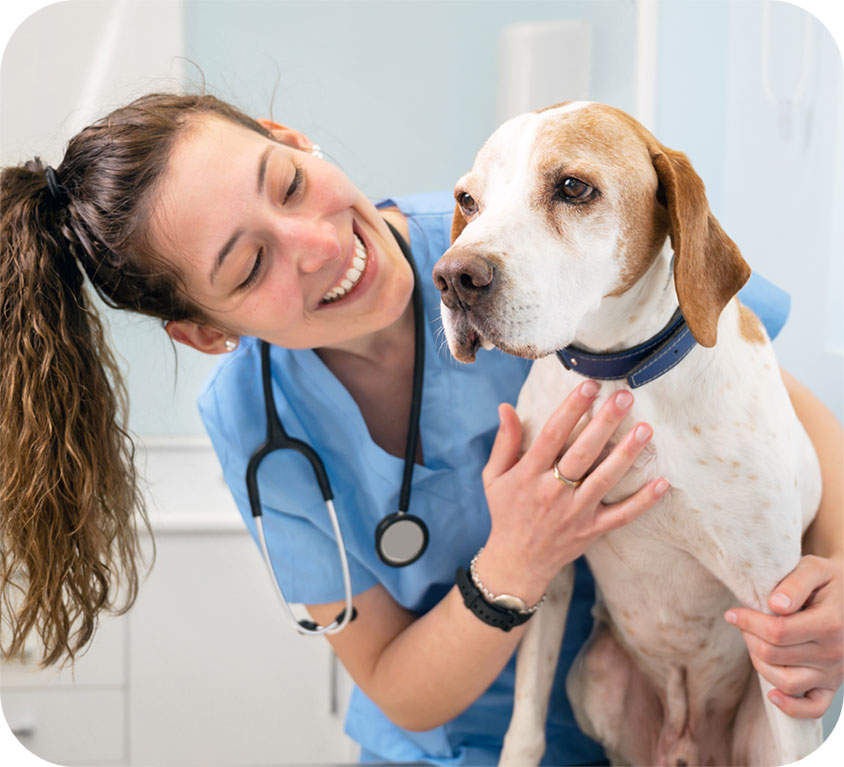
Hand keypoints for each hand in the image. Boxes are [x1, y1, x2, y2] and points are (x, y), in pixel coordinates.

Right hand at [478, 381, 669, 602]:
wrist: (516, 562)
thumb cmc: (505, 512)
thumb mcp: (494, 476)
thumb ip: (504, 442)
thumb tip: (506, 407)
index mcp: (528, 475)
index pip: (552, 435)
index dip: (571, 408)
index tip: (589, 386)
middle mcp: (552, 492)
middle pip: (582, 452)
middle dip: (604, 422)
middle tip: (624, 397)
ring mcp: (575, 513)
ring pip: (604, 479)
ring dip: (626, 454)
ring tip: (645, 428)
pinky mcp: (592, 530)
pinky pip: (622, 515)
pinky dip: (643, 501)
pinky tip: (662, 482)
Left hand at [725, 554, 843, 717]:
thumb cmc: (826, 579)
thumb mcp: (814, 568)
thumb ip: (795, 583)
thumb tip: (776, 605)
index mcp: (830, 623)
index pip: (778, 631)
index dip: (748, 622)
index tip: (732, 613)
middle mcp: (835, 652)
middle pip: (775, 655)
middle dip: (749, 637)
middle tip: (743, 622)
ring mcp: (834, 673)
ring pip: (786, 682)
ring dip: (759, 663)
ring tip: (754, 642)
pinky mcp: (831, 686)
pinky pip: (813, 708)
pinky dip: (791, 707)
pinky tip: (772, 694)